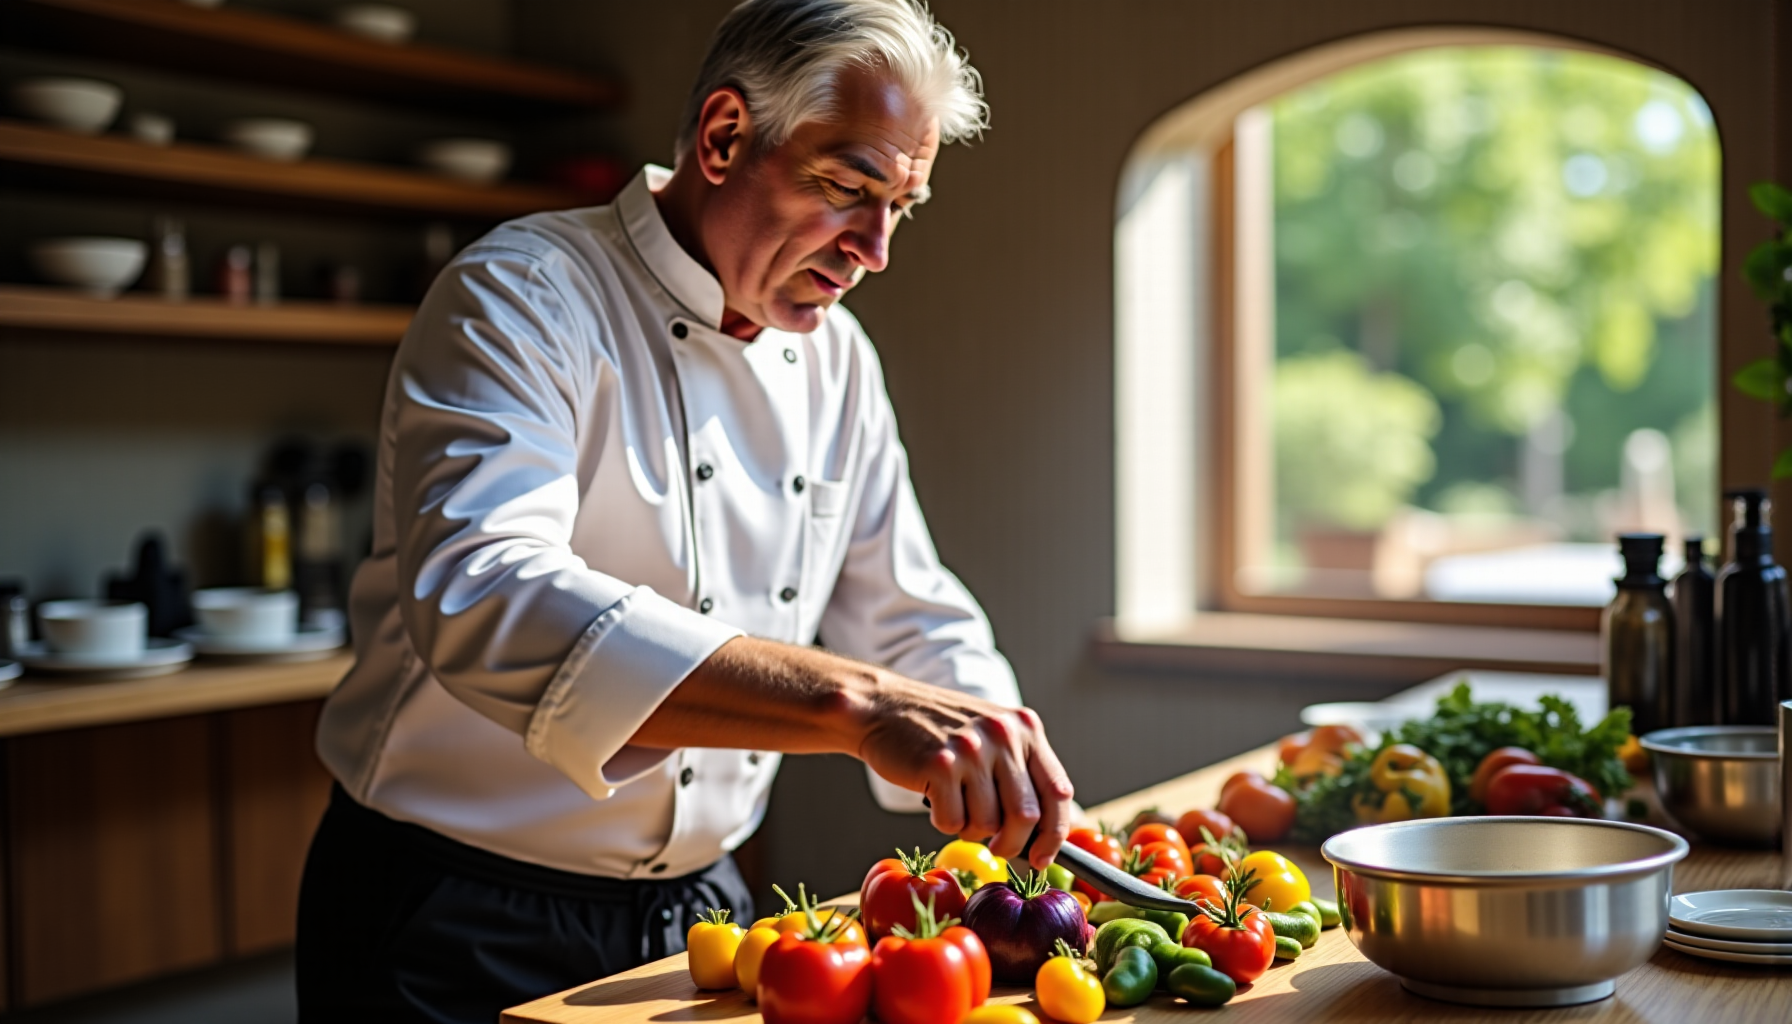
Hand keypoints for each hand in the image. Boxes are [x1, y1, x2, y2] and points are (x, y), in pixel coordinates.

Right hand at [853, 673, 1073, 870]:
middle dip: (1011, 844)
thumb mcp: (993, 735)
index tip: (1043, 857)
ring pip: (987, 824)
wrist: (883, 707)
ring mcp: (972, 749)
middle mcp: (1003, 735)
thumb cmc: (939, 730)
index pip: (1058, 791)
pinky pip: (953, 823)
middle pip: (1026, 817)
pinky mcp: (940, 765)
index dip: (1055, 833)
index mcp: (1025, 728)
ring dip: (969, 828)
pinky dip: (943, 822)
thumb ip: (1020, 771)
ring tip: (954, 802)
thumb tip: (1042, 833)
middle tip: (996, 847)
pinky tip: (935, 797)